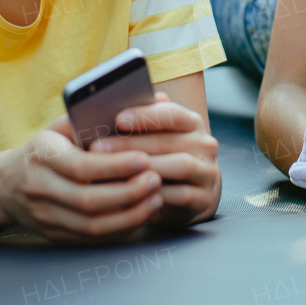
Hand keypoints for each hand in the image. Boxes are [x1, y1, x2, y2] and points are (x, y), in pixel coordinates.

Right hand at [0, 121, 164, 242]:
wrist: (4, 186)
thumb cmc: (44, 149)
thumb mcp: (59, 127)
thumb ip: (94, 116)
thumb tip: (143, 102)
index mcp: (42, 156)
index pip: (81, 166)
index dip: (115, 166)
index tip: (144, 159)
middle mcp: (40, 188)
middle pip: (88, 200)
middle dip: (128, 193)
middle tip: (156, 180)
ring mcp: (45, 216)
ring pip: (92, 225)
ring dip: (130, 215)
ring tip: (155, 198)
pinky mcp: (54, 235)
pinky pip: (92, 238)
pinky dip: (121, 228)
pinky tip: (140, 213)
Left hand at [88, 92, 219, 226]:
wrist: (192, 194)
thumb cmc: (165, 158)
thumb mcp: (157, 138)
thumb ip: (143, 121)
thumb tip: (112, 105)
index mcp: (192, 123)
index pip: (172, 113)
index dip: (145, 115)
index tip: (117, 119)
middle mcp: (205, 145)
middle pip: (169, 141)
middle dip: (131, 144)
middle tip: (98, 147)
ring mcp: (207, 172)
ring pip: (179, 165)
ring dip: (144, 167)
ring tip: (111, 170)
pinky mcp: (204, 199)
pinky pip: (180, 195)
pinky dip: (155, 193)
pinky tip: (130, 192)